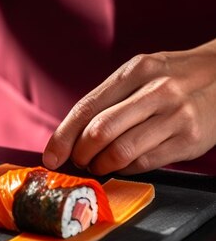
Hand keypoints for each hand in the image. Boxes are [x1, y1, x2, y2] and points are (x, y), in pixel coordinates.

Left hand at [43, 40, 215, 174]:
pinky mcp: (190, 140)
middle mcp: (157, 91)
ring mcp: (176, 116)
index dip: (63, 136)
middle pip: (99, 132)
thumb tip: (71, 134)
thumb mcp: (142, 73)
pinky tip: (123, 164)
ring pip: (120, 152)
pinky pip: (144, 163)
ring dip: (101, 165)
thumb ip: (110, 98)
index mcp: (136, 71)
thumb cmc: (175, 77)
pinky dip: (125, 169)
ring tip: (99, 164)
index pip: (86, 108)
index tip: (51, 155)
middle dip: (80, 154)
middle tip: (78, 161)